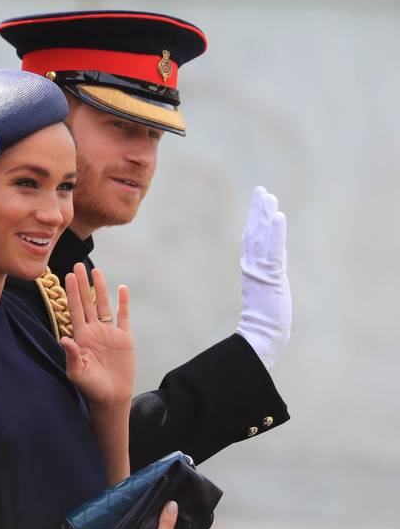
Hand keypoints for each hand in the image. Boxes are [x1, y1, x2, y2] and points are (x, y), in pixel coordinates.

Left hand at [61, 263, 133, 408]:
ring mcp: (109, 333)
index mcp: (81, 337)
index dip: (72, 293)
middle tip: (77, 265)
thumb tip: (64, 339)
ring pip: (103, 305)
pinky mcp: (124, 339)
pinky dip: (123, 303)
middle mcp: (94, 331)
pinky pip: (124, 317)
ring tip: (96, 271)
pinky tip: (122, 288)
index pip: (75, 310)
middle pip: (87, 303)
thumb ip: (72, 355)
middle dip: (82, 284)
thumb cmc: (91, 388)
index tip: (68, 276)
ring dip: (100, 288)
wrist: (111, 398)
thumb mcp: (78, 373)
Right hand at [236, 186, 291, 369]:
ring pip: (261, 236)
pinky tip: (277, 215)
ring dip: (264, 215)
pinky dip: (275, 232)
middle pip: (254, 233)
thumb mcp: (266, 297)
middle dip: (257, 211)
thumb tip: (272, 272)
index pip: (253, 242)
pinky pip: (273, 249)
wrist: (260, 338)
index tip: (259, 204)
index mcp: (252, 272)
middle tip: (261, 190)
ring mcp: (260, 271)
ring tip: (267, 196)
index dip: (255, 222)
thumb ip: (267, 281)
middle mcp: (252, 267)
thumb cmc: (263, 325)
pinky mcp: (270, 276)